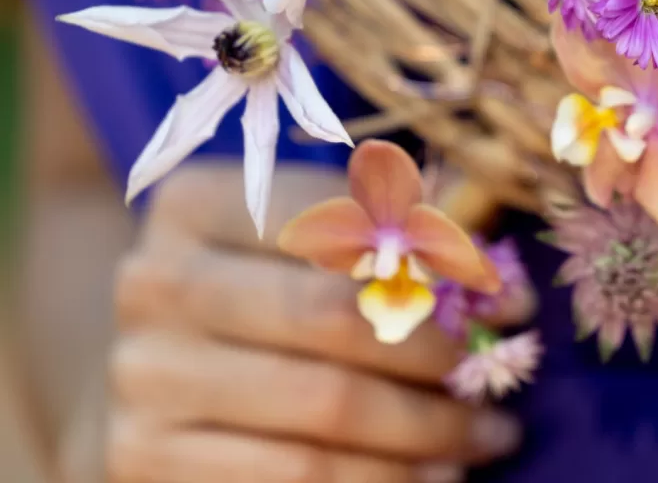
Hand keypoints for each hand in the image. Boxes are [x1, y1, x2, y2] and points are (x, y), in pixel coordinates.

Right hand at [106, 161, 531, 481]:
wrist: (145, 373)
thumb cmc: (255, 290)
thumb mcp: (306, 240)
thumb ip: (397, 235)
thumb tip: (505, 272)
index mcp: (195, 203)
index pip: (340, 233)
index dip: (441, 269)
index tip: (514, 305)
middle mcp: (155, 284)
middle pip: (333, 326)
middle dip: (436, 361)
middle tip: (498, 387)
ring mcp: (142, 377)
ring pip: (319, 418)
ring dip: (421, 436)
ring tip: (480, 440)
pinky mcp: (143, 459)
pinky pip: (287, 482)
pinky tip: (425, 480)